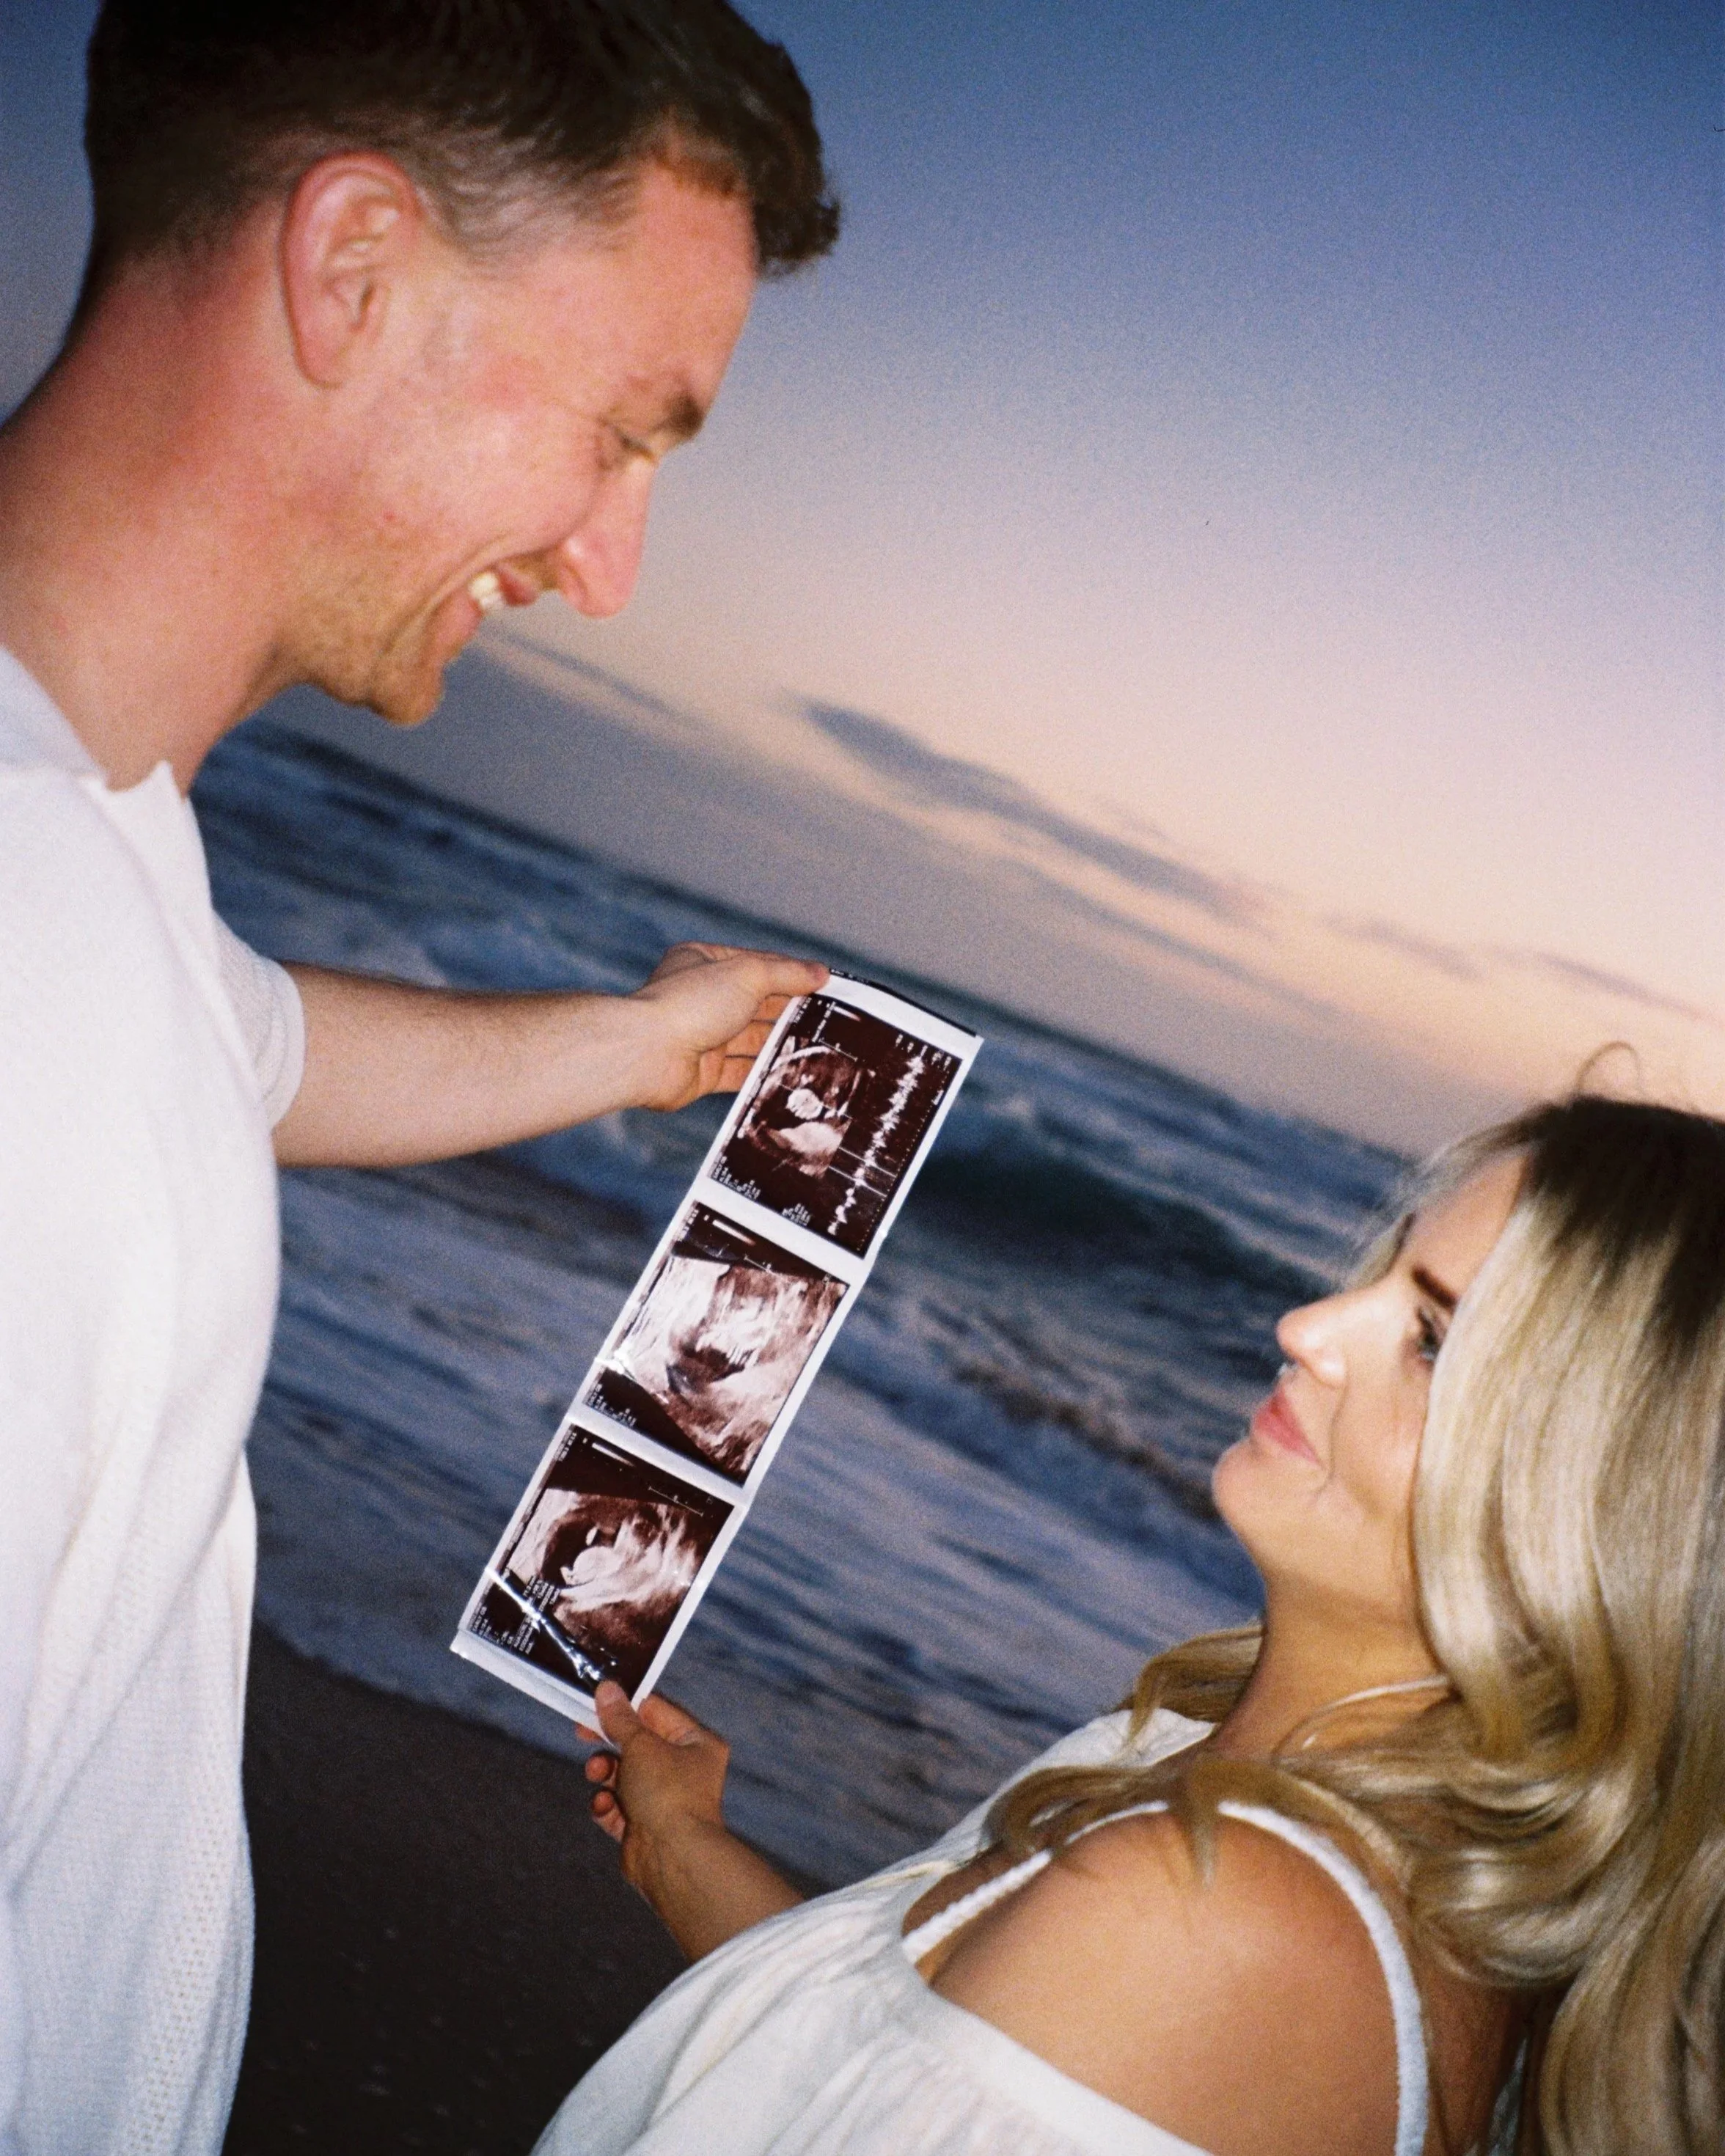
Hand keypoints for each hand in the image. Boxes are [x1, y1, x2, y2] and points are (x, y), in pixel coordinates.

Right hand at [583, 1683, 730, 1888]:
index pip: (658, 1713)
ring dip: (605, 1774)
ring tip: (597, 1775)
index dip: (626, 1706)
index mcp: (696, 1743)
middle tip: (582, 1733)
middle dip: (609, 1743)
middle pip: (637, 1745)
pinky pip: (617, 1807)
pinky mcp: (643, 1826)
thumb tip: (607, 1688)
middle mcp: (683, 1770)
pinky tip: (605, 1807)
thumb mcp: (641, 1746)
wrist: (672, 1858)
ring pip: (623, 1776)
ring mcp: (663, 1800)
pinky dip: (607, 1805)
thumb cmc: (667, 1794)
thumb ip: (620, 1719)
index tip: (596, 1701)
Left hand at [628, 944, 826, 1110]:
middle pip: (757, 1003)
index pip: (756, 965)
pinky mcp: (703, 1072)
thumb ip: (786, 973)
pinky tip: (792, 1073)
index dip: (791, 973)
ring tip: (820, 1046)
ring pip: (751, 1040)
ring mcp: (702, 1036)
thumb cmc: (688, 1004)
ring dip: (781, 1042)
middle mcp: (701, 999)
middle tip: (829, 1018)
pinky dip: (765, 1073)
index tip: (824, 984)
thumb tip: (819, 973)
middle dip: (790, 1010)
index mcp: (703, 963)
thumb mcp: (747, 974)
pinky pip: (741, 1073)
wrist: (647, 1054)